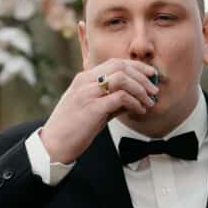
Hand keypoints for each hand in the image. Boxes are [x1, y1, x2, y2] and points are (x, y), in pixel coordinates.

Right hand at [39, 59, 158, 164]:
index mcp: (84, 79)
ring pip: (122, 78)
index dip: (136, 66)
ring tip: (149, 102)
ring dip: (140, 89)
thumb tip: (135, 99)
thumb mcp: (93, 109)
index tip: (151, 74)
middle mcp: (85, 82)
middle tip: (154, 90)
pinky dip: (135, 102)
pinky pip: (120, 98)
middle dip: (142, 76)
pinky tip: (139, 111)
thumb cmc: (72, 129)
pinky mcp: (92, 108)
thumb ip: (112, 101)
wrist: (53, 145)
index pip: (115, 62)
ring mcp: (87, 94)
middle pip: (120, 66)